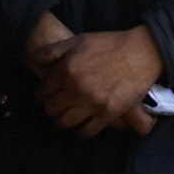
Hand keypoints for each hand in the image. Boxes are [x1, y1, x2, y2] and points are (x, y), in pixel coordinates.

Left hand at [39, 23, 169, 136]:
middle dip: (50, 109)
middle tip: (54, 108)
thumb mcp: (78, 40)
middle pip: (52, 109)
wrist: (141, 52)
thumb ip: (52, 51)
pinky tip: (79, 128)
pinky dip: (80, 133)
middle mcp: (76, 89)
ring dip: (61, 122)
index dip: (41, 94)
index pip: (43, 91)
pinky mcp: (108, 113)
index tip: (45, 96)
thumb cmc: (109, 44)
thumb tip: (33, 60)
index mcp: (67, 70)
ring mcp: (92, 103)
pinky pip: (87, 131)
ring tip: (64, 118)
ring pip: (65, 122)